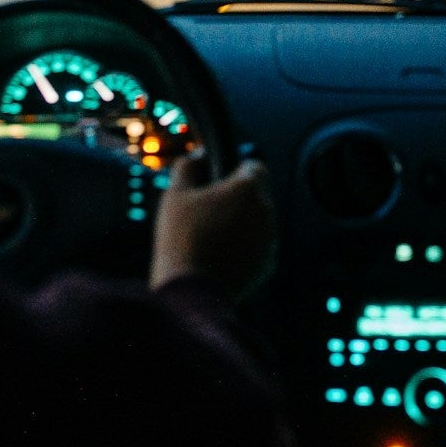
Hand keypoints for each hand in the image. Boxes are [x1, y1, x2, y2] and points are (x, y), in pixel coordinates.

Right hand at [151, 153, 276, 299]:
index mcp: (247, 188)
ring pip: (259, 222)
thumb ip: (187, 167)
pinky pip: (259, 247)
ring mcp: (271, 239)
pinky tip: (220, 257)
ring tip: (211, 238)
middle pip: (256, 196)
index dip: (237, 171)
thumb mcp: (175, 194)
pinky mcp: (269, 264)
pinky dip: (245, 248)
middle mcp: (266, 211)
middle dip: (237, 201)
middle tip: (209, 213)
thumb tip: (197, 156)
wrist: (192, 290)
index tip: (221, 180)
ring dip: (242, 224)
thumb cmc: (181, 238)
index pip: (254, 167)